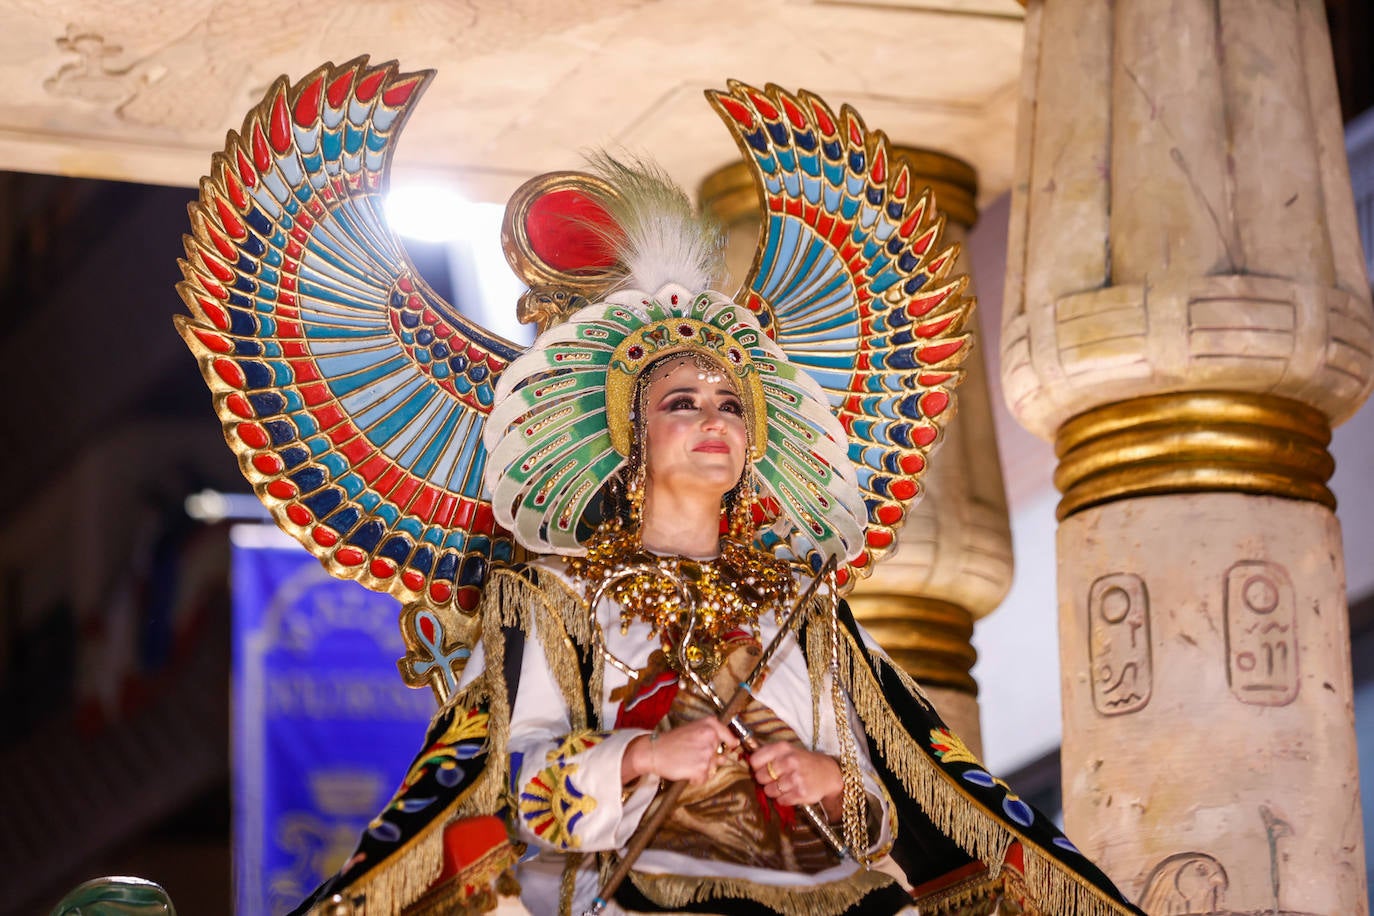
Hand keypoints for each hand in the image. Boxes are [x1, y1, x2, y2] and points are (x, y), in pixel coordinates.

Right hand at [622, 718, 737, 785]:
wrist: (654, 751)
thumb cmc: (671, 741)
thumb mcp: (693, 729)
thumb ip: (711, 737)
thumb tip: (727, 755)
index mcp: (709, 725)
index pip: (730, 737)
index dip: (730, 744)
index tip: (731, 747)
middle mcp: (711, 737)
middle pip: (719, 755)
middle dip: (709, 758)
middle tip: (692, 755)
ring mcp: (707, 754)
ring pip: (712, 767)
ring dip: (701, 769)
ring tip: (687, 762)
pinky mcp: (701, 768)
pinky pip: (704, 778)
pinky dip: (696, 778)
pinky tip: (685, 770)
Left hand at [748, 742, 842, 814]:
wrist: (828, 773)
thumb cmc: (803, 762)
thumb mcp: (788, 751)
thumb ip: (769, 754)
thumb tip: (748, 763)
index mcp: (783, 748)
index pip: (755, 760)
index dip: (756, 767)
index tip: (762, 769)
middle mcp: (790, 761)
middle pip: (760, 777)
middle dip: (765, 780)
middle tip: (774, 779)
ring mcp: (796, 778)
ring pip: (769, 791)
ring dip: (774, 791)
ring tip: (784, 786)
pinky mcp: (801, 793)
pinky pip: (780, 800)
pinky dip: (783, 799)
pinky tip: (791, 792)